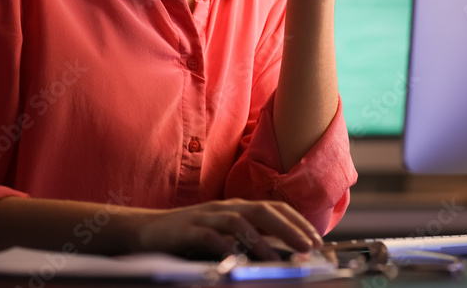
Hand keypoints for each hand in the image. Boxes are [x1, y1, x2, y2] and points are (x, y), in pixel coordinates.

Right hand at [133, 199, 323, 259]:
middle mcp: (226, 207)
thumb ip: (250, 236)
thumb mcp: (225, 232)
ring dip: (261, 241)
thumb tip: (281, 250)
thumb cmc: (192, 233)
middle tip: (308, 247)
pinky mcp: (189, 229)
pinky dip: (224, 246)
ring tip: (277, 260)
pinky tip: (236, 259)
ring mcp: (207, 216)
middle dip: (288, 228)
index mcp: (238, 206)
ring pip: (239, 222)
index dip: (297, 221)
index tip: (316, 238)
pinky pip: (209, 237)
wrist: (149, 229)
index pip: (274, 207)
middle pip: (262, 211)